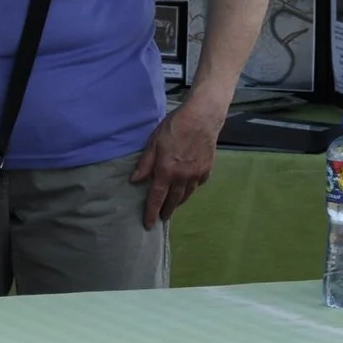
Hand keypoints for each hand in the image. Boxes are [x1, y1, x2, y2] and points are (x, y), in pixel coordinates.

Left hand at [130, 99, 220, 228]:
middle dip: (166, 211)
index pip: (156, 198)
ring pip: (186, 194)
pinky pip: (197, 185)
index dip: (151, 212)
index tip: (148, 224)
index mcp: (166, 171)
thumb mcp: (153, 142)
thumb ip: (145, 163)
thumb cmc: (174, 127)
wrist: (202, 118)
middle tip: (161, 218)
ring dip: (178, 202)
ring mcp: (197, 174)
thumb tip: (135, 181)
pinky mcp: (207, 169)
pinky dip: (190, 189)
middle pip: (173, 200)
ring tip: (172, 207)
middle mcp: (182, 177)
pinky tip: (187, 189)